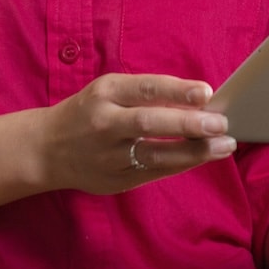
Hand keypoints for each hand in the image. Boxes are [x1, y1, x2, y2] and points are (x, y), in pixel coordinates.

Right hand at [37, 73, 235, 194]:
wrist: (46, 149)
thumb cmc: (88, 112)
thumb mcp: (108, 91)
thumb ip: (145, 94)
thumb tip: (197, 98)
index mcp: (105, 93)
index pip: (145, 89)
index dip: (176, 90)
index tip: (206, 92)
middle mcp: (104, 123)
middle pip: (149, 123)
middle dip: (189, 124)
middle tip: (221, 123)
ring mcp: (108, 155)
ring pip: (155, 154)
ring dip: (193, 151)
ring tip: (223, 146)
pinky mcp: (114, 180)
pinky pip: (153, 172)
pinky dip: (180, 165)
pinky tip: (201, 158)